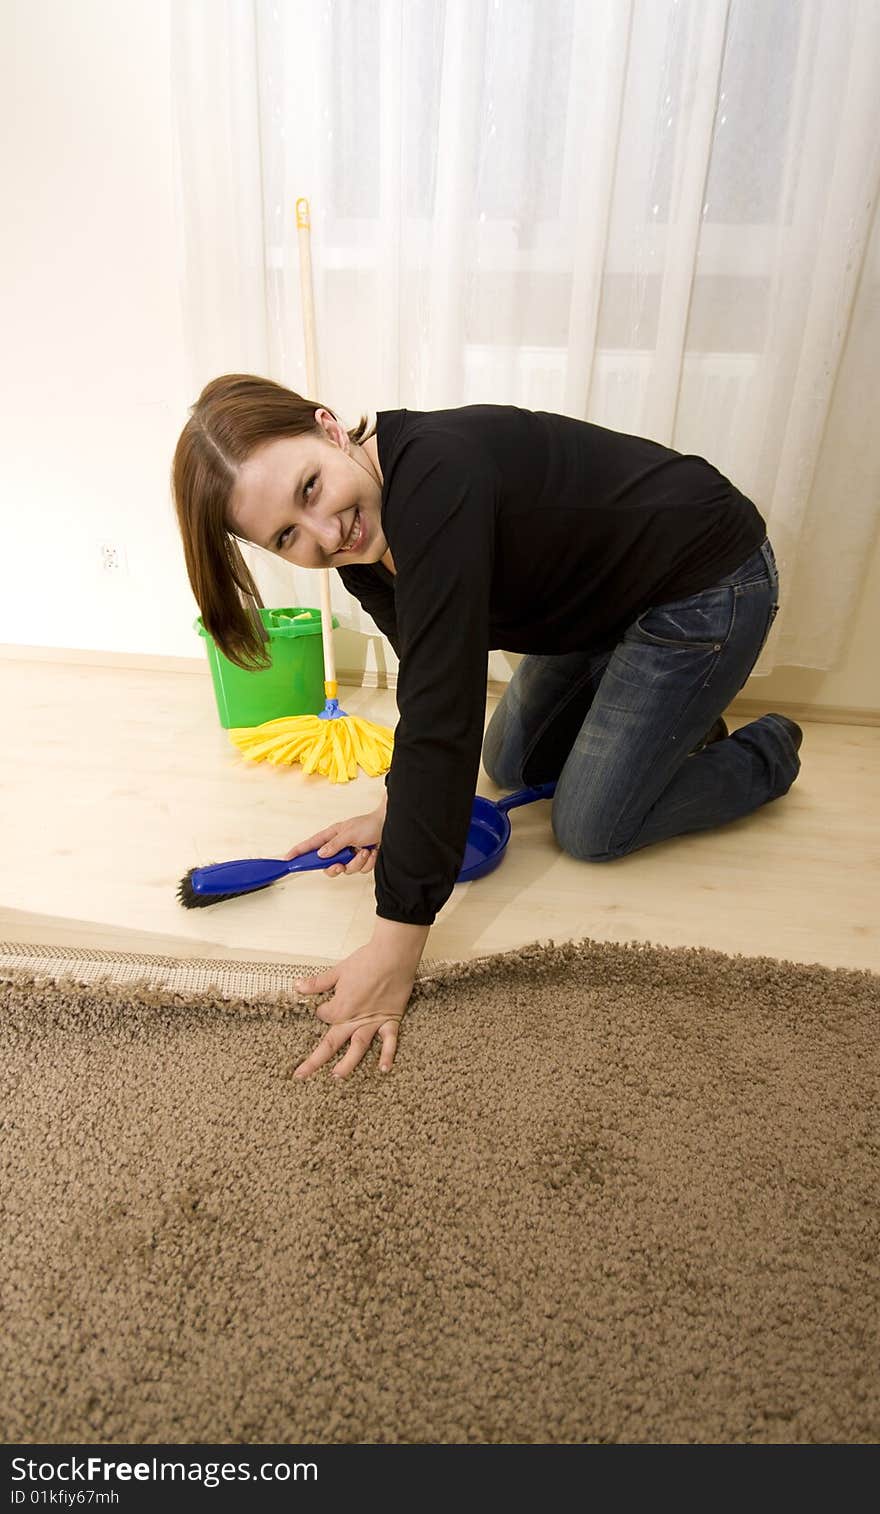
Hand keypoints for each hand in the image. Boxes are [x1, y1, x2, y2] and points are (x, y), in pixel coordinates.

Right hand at [283, 802, 384, 877]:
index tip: (288, 859)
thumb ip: (334, 845)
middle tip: (340, 865)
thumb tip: (320, 855)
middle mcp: (339, 847)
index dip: (299, 852)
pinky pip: (360, 869)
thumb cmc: (369, 824)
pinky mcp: (362, 860)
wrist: (390, 826)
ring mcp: (350, 854)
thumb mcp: (349, 834)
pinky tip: (373, 852)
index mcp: (332, 836)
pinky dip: (368, 862)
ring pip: (347, 869)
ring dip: (358, 862)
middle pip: (328, 865)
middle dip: (336, 868)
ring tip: (365, 850)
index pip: (311, 845)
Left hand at [292, 936, 417, 1079]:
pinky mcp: (390, 1020)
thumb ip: (317, 983)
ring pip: (357, 1048)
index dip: (321, 1010)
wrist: (393, 956)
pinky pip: (389, 1041)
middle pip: (331, 1043)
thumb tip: (298, 986)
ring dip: (347, 1064)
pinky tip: (384, 1069)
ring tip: (337, 1076)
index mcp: (339, 1007)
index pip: (323, 1016)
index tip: (324, 1003)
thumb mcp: (338, 971)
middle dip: (315, 1060)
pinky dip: (387, 1055)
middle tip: (301, 1075)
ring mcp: (372, 1022)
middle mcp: (353, 1019)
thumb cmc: (366, 960)